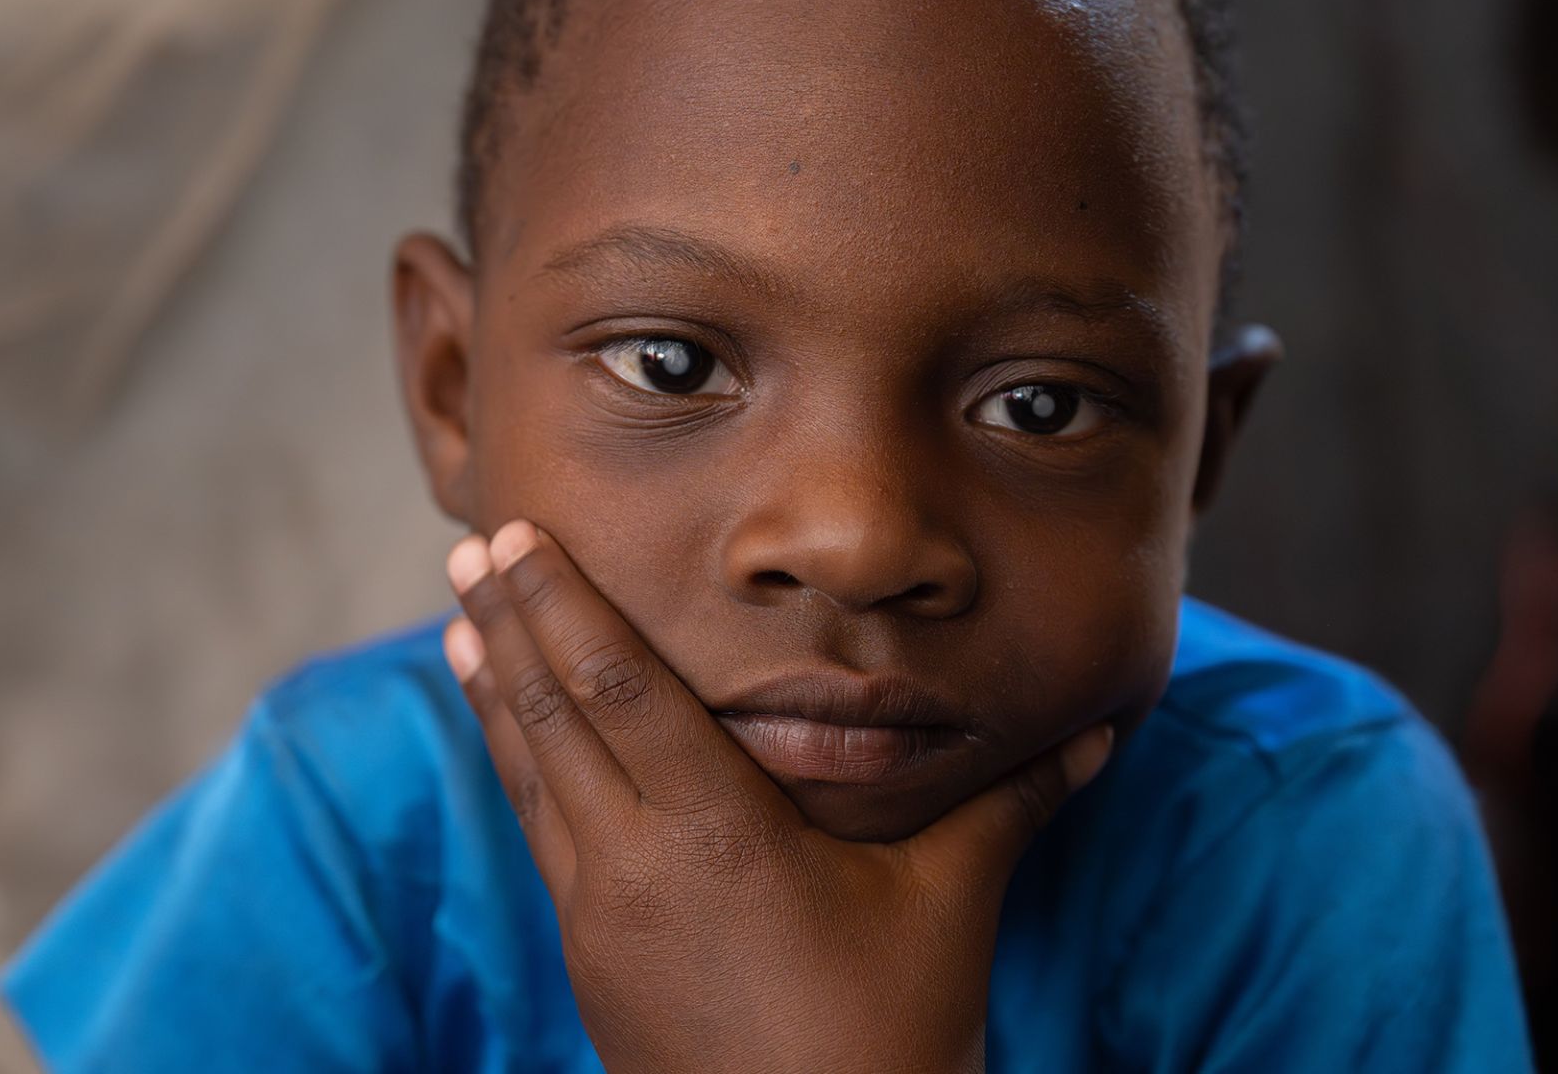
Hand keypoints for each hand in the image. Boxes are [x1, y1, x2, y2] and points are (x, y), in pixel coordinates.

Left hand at [444, 520, 1112, 1073]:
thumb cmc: (885, 1039)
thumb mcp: (947, 906)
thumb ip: (1008, 805)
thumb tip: (1096, 734)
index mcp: (710, 830)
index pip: (615, 685)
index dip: (559, 602)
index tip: (514, 534)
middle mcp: (631, 864)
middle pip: (551, 716)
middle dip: (508, 623)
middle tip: (467, 549)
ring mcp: (598, 917)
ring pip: (532, 778)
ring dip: (497, 693)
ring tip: (461, 624)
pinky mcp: (591, 958)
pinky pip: (543, 836)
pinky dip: (522, 770)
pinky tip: (516, 744)